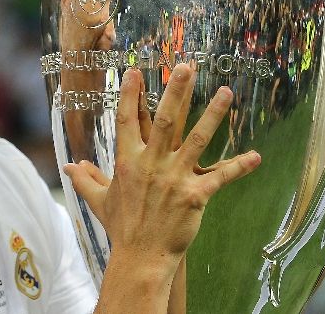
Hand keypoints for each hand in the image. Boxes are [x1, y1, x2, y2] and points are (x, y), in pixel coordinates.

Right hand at [64, 63, 260, 272]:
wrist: (140, 258)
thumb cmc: (121, 228)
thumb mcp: (99, 201)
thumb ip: (85, 180)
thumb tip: (69, 167)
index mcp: (128, 162)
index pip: (127, 121)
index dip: (131, 95)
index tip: (136, 71)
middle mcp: (151, 165)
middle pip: (165, 120)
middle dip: (177, 91)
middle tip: (186, 67)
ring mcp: (174, 178)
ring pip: (197, 140)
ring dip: (213, 115)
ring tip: (226, 92)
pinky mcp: (195, 196)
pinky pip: (220, 177)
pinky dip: (238, 167)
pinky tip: (256, 156)